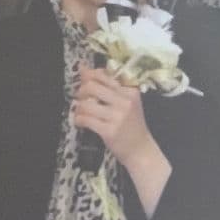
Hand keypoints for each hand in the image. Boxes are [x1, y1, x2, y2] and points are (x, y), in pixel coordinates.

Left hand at [73, 67, 170, 215]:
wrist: (141, 150)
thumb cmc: (132, 125)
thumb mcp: (127, 102)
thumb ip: (109, 86)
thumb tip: (84, 68)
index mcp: (130, 91)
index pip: (103, 75)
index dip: (88, 75)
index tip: (82, 79)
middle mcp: (125, 101)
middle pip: (92, 86)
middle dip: (80, 91)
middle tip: (81, 98)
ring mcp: (117, 117)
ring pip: (86, 104)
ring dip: (78, 108)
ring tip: (80, 112)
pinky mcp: (109, 131)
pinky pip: (85, 120)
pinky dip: (78, 119)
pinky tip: (81, 122)